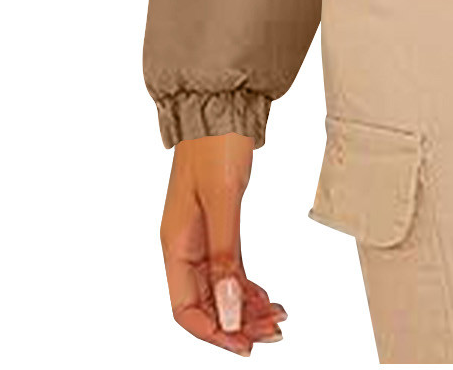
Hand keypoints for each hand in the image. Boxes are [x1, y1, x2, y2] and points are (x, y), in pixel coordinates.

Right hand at [161, 133, 286, 353]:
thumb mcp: (223, 200)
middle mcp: (184, 246)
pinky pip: (229, 268)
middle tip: (274, 332)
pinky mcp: (218, 224)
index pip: (185, 309)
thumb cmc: (215, 146)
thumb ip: (224, 255)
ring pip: (220, 288)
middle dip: (237, 323)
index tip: (245, 344)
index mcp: (175, 244)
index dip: (214, 331)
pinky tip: (267, 296)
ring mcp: (201, 236)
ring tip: (277, 318)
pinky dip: (247, 285)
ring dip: (246, 307)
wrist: (222, 107)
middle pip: (205, 303)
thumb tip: (230, 308)